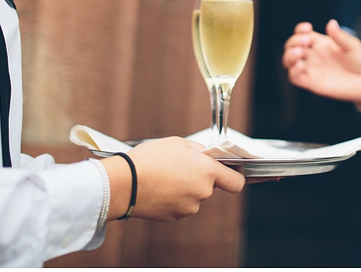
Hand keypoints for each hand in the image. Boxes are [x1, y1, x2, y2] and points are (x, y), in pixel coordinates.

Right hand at [104, 136, 244, 221]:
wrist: (124, 183)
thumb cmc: (150, 159)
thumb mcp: (178, 143)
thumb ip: (199, 151)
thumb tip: (207, 156)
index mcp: (208, 171)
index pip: (237, 182)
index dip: (235, 177)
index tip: (229, 173)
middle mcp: (203, 192)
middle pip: (210, 187)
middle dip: (200, 178)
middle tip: (180, 167)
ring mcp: (189, 207)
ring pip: (194, 196)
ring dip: (185, 188)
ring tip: (165, 177)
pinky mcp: (174, 217)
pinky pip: (180, 205)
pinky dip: (173, 198)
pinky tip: (159, 188)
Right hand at [282, 19, 360, 106]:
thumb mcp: (352, 46)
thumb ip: (340, 37)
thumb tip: (331, 23)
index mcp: (320, 43)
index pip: (302, 34)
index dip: (300, 30)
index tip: (307, 29)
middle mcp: (313, 55)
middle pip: (291, 46)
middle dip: (293, 42)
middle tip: (306, 42)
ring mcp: (311, 69)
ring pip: (289, 62)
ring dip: (289, 56)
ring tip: (299, 53)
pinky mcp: (312, 83)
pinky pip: (295, 77)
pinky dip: (293, 71)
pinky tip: (302, 65)